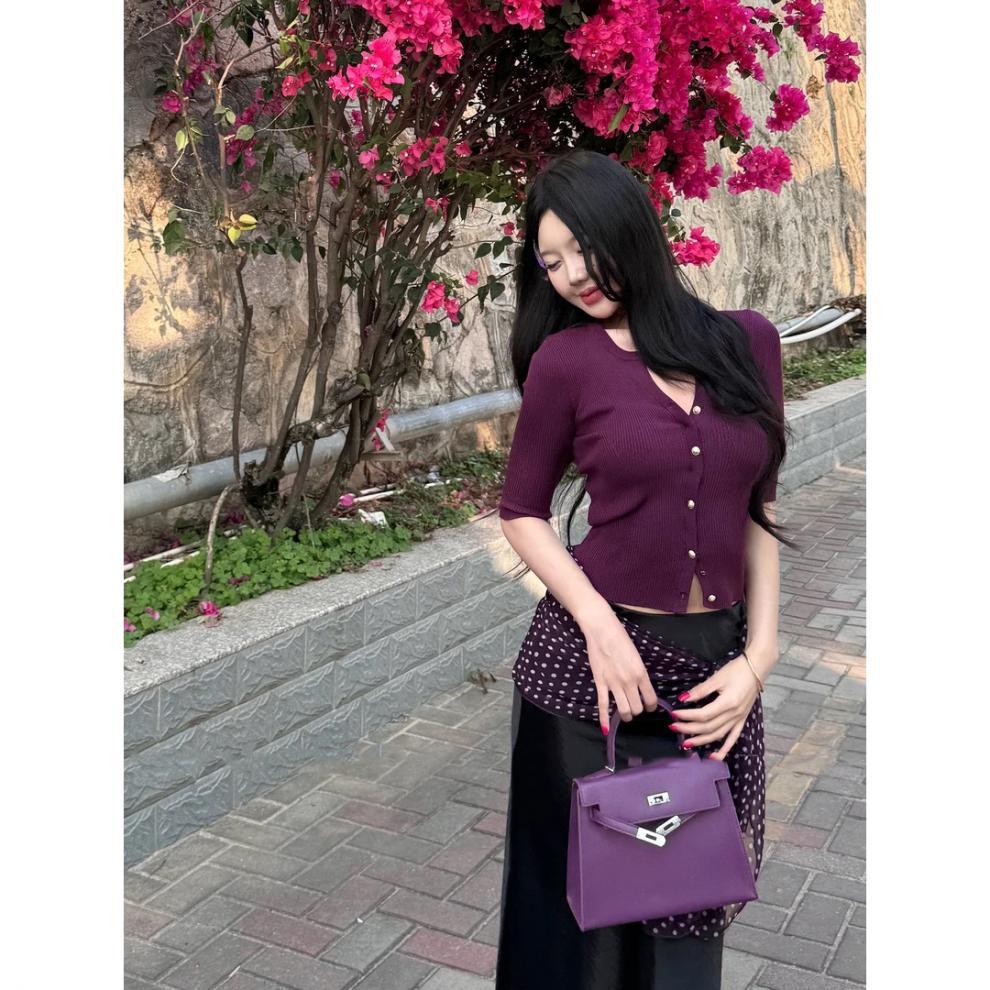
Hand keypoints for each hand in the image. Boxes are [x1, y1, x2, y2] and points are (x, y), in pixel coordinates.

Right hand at [583, 614, 658, 731]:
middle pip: (637, 708)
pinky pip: (603, 705)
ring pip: (623, 710)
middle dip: (637, 710)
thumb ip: (640, 674)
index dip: (651, 706)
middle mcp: (629, 681)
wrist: (602, 630)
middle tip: (635, 706)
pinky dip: (604, 719)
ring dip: (626, 715)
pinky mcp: (600, 683)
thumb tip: (642, 687)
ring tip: (625, 713)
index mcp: (641, 673)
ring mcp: (614, 684)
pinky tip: (605, 730)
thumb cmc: (621, 639)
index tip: (649, 706)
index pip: (651, 700)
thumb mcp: (637, 657)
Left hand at [668, 645, 776, 760]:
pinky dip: (724, 750)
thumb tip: (683, 699)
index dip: (687, 716)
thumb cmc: (737, 670)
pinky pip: (733, 739)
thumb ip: (700, 690)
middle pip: (708, 727)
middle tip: (673, 727)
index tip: (673, 714)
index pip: (703, 715)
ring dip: (701, 741)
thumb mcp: (717, 677)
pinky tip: (713, 757)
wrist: (756, 668)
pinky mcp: (742, 720)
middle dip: (689, 729)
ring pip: (718, 735)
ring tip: (686, 743)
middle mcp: (734, 715)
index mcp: (728, 703)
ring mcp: (739, 719)